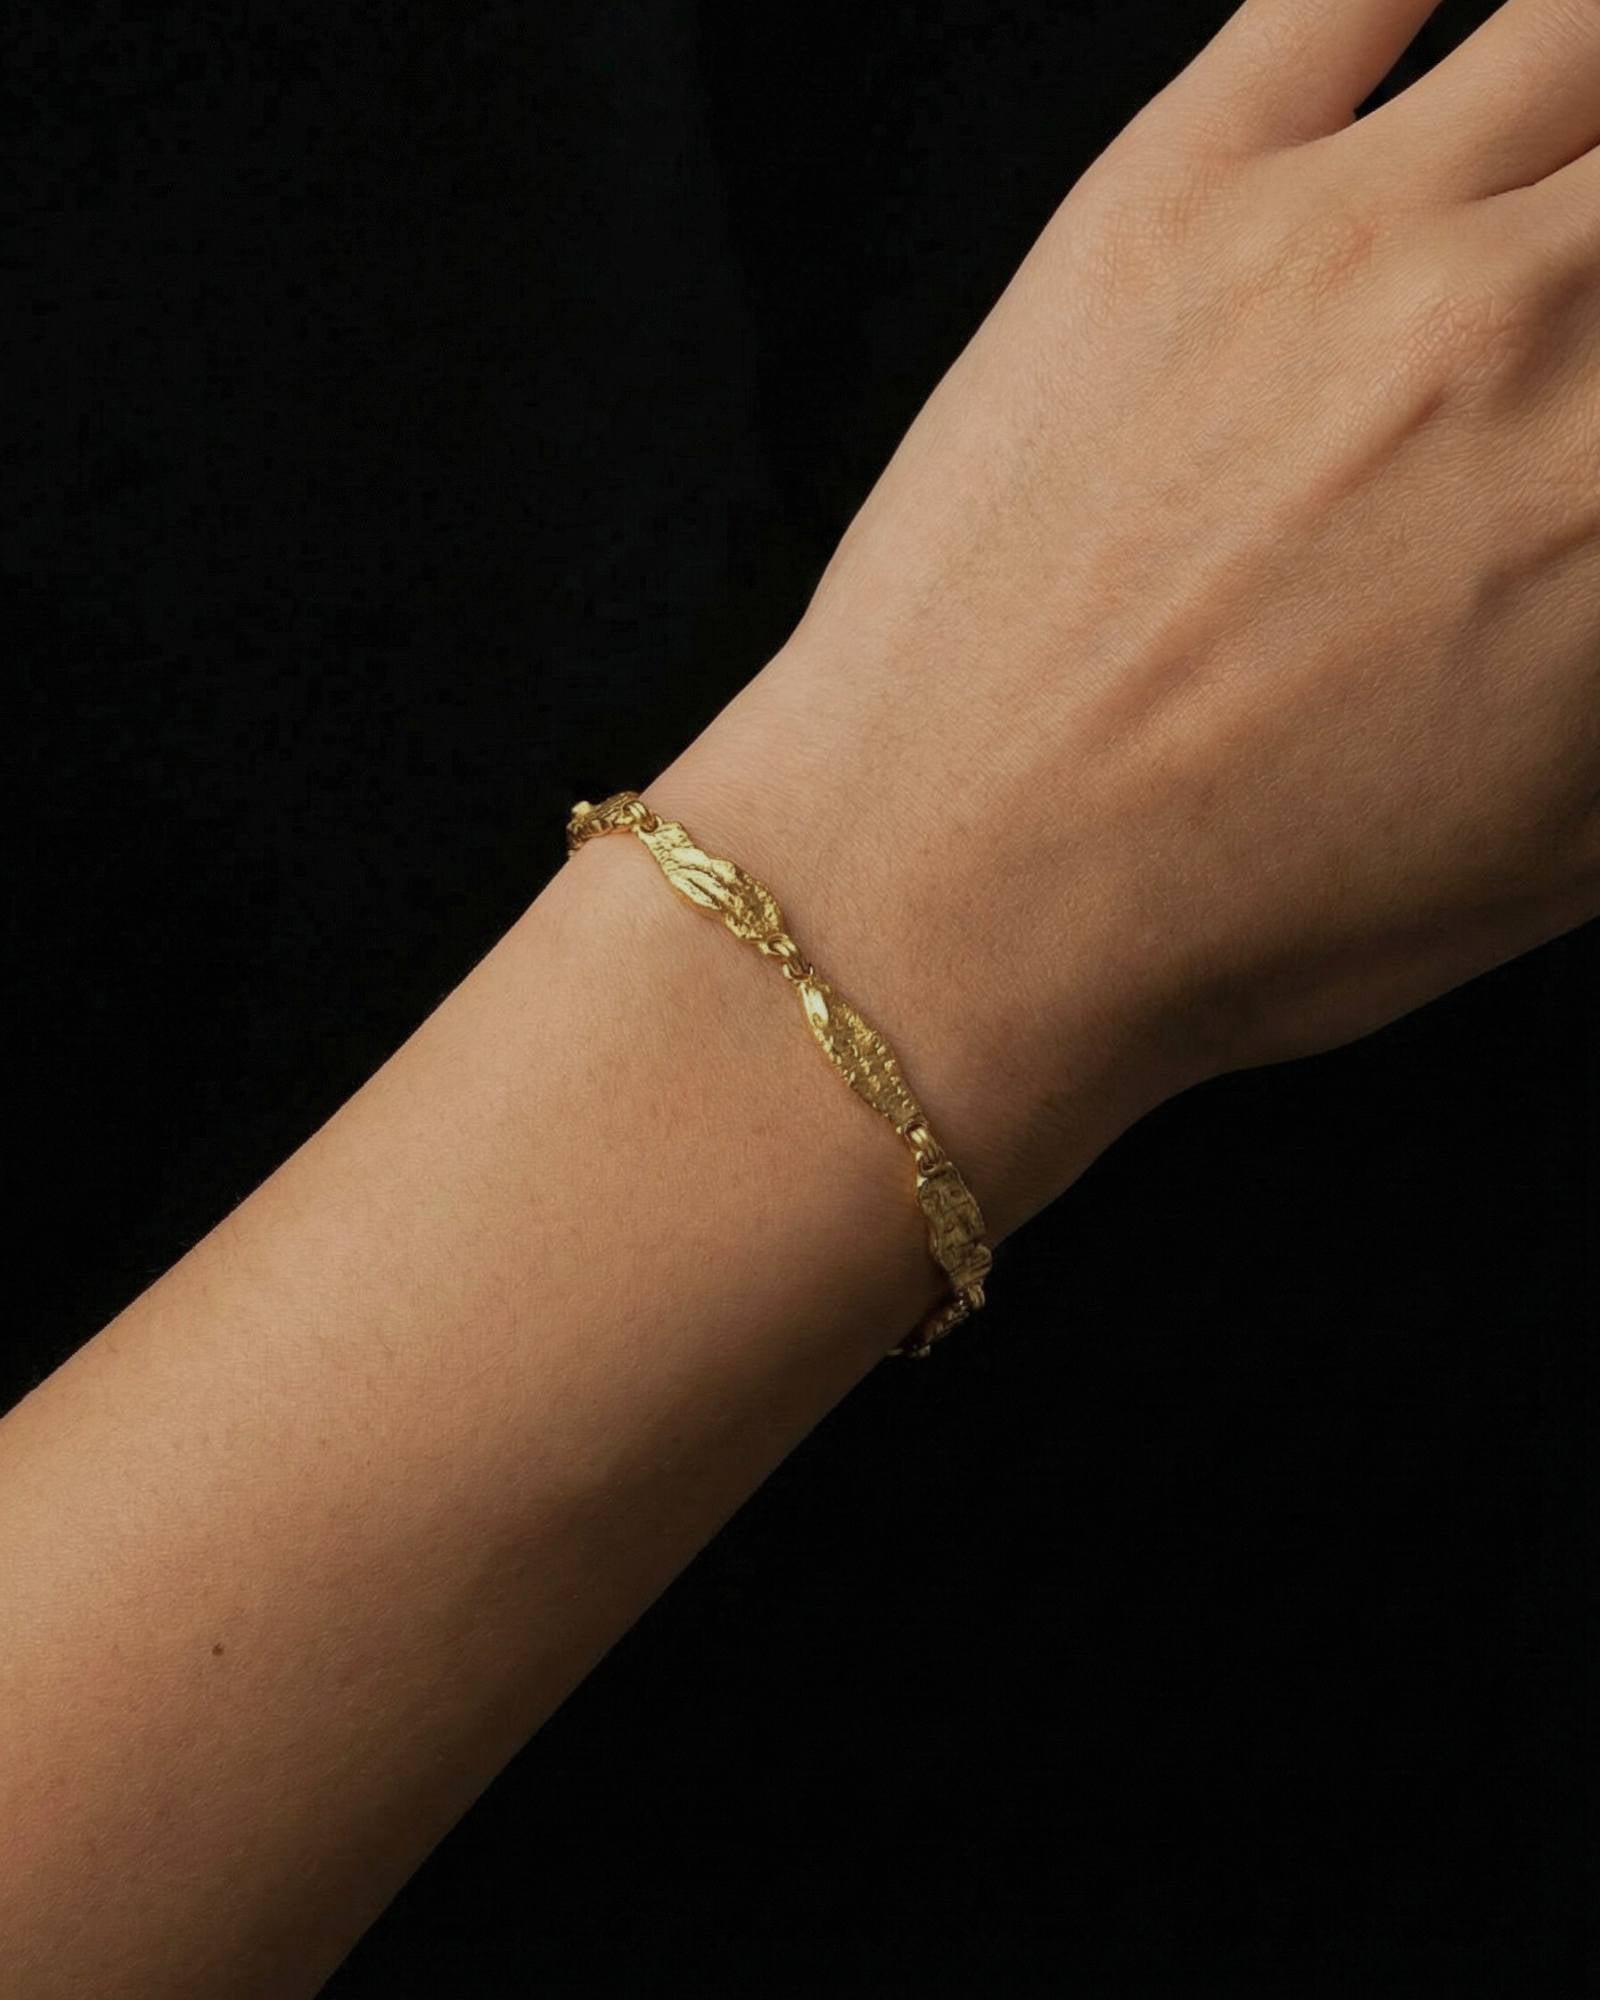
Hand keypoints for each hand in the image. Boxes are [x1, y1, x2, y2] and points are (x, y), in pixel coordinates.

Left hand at [655, 0, 1599, 1231]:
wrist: (948, 891)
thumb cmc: (1241, 919)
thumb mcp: (1563, 851)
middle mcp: (1547, 326)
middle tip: (1568, 314)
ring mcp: (1355, 235)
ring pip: (1584, 27)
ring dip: (1592, 88)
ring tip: (1554, 170)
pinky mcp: (1173, 192)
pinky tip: (1449, 31)